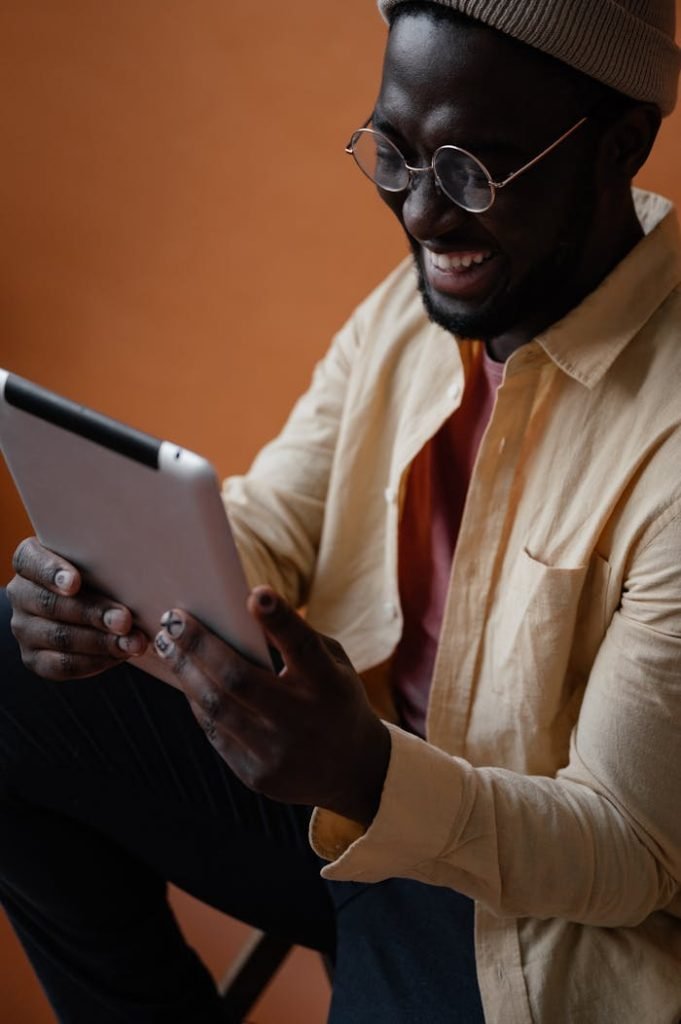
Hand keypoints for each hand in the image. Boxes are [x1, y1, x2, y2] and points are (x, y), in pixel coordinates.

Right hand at [7, 537, 147, 678]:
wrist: (85, 608)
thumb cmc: (97, 574)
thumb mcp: (97, 561)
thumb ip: (105, 562)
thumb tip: (142, 570)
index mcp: (30, 562)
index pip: (32, 563)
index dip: (52, 572)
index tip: (75, 583)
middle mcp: (21, 594)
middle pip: (52, 605)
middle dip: (93, 614)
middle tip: (125, 620)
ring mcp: (25, 629)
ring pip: (60, 638)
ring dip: (102, 642)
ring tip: (133, 643)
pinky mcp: (35, 659)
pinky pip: (63, 665)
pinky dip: (96, 661)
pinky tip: (120, 655)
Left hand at [153, 586, 390, 825]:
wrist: (353, 770)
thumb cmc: (336, 699)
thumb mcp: (335, 665)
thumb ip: (299, 639)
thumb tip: (245, 611)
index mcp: (329, 684)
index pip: (302, 647)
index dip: (279, 621)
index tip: (255, 594)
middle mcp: (304, 719)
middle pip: (239, 678)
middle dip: (199, 645)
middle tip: (173, 618)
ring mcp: (278, 751)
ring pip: (217, 706)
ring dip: (185, 671)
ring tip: (167, 645)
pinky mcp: (258, 775)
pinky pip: (215, 732)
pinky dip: (197, 702)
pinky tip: (188, 680)